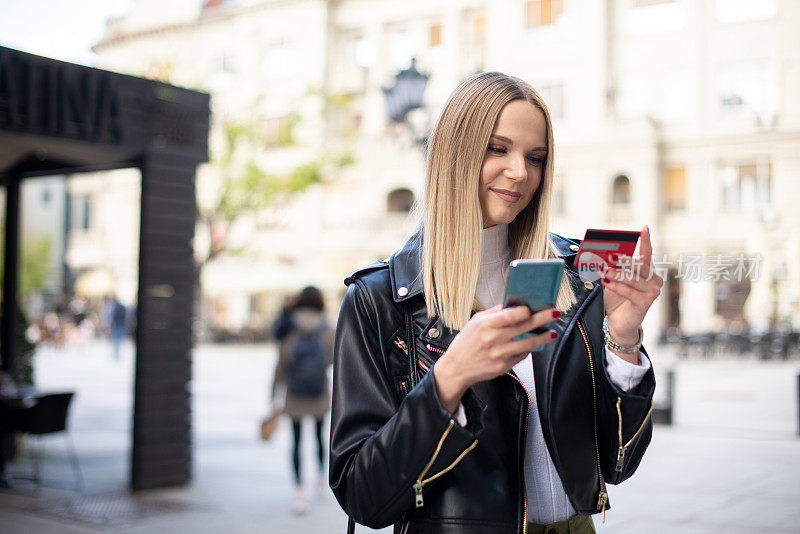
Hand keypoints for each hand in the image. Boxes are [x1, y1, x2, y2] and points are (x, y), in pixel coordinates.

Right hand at [432, 305, 559, 412]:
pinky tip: (530, 345)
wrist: (456, 368)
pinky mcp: (503, 367)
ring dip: (543, 337)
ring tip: (552, 333)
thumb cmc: (466, 343)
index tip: (533, 307)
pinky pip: (521, 356)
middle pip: (523, 327)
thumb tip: (514, 303)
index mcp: (485, 325)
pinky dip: (527, 350)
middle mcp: (492, 340)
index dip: (523, 311)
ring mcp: (499, 354)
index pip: (508, 316)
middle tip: (554, 313)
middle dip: (542, 318)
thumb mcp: (475, 322)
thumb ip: (494, 312)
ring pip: (528, 344)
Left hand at [601, 225, 662, 356]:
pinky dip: (617, 287)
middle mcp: (654, 280)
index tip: (644, 228)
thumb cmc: (616, 298)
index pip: (647, 253)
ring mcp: (652, 292)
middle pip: (639, 266)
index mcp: (647, 271)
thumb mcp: (613, 280)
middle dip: (623, 259)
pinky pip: (630, 292)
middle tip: (609, 254)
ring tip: (603, 269)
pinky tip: (607, 282)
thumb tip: (602, 256)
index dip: (646, 240)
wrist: (618, 323)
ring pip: (633, 279)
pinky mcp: (646, 303)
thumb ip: (612, 269)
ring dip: (616, 273)